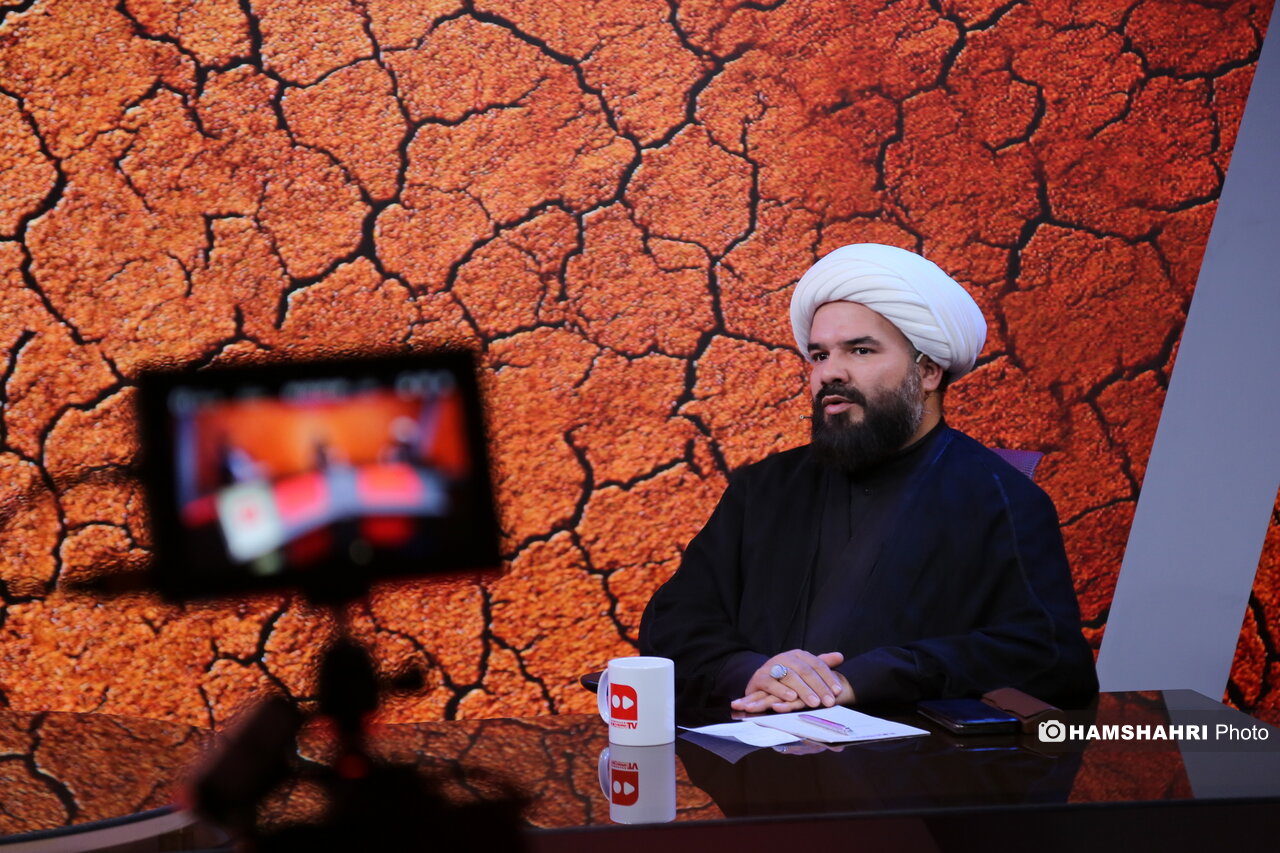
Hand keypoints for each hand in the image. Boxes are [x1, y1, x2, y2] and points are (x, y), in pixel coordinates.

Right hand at [730, 650, 854, 713]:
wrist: (760, 681)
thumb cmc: (786, 678)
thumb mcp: (804, 670)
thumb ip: (821, 664)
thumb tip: (840, 656)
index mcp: (798, 655)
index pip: (817, 664)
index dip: (828, 677)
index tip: (837, 691)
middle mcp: (785, 658)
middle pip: (805, 671)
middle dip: (818, 687)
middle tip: (829, 701)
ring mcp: (771, 667)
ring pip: (790, 676)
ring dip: (803, 690)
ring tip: (814, 702)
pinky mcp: (760, 678)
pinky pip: (771, 683)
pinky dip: (781, 691)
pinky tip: (791, 698)